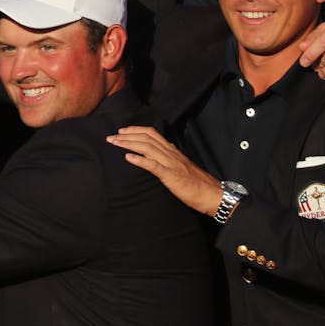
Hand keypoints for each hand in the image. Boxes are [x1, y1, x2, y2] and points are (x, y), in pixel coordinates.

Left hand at [107, 126, 221, 216]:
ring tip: (115, 143)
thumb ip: (170, 159)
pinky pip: (154, 166)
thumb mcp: (182, 167)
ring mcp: (172, 164)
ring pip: (148, 148)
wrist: (213, 195)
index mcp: (173, 152)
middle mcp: (172, 154)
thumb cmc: (198, 184)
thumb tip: (156, 155)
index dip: (135, 130)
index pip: (152, 134)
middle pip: (147, 138)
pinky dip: (140, 160)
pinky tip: (128, 158)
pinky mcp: (172, 176)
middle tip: (111, 136)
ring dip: (129, 144)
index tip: (122, 131)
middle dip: (127, 135)